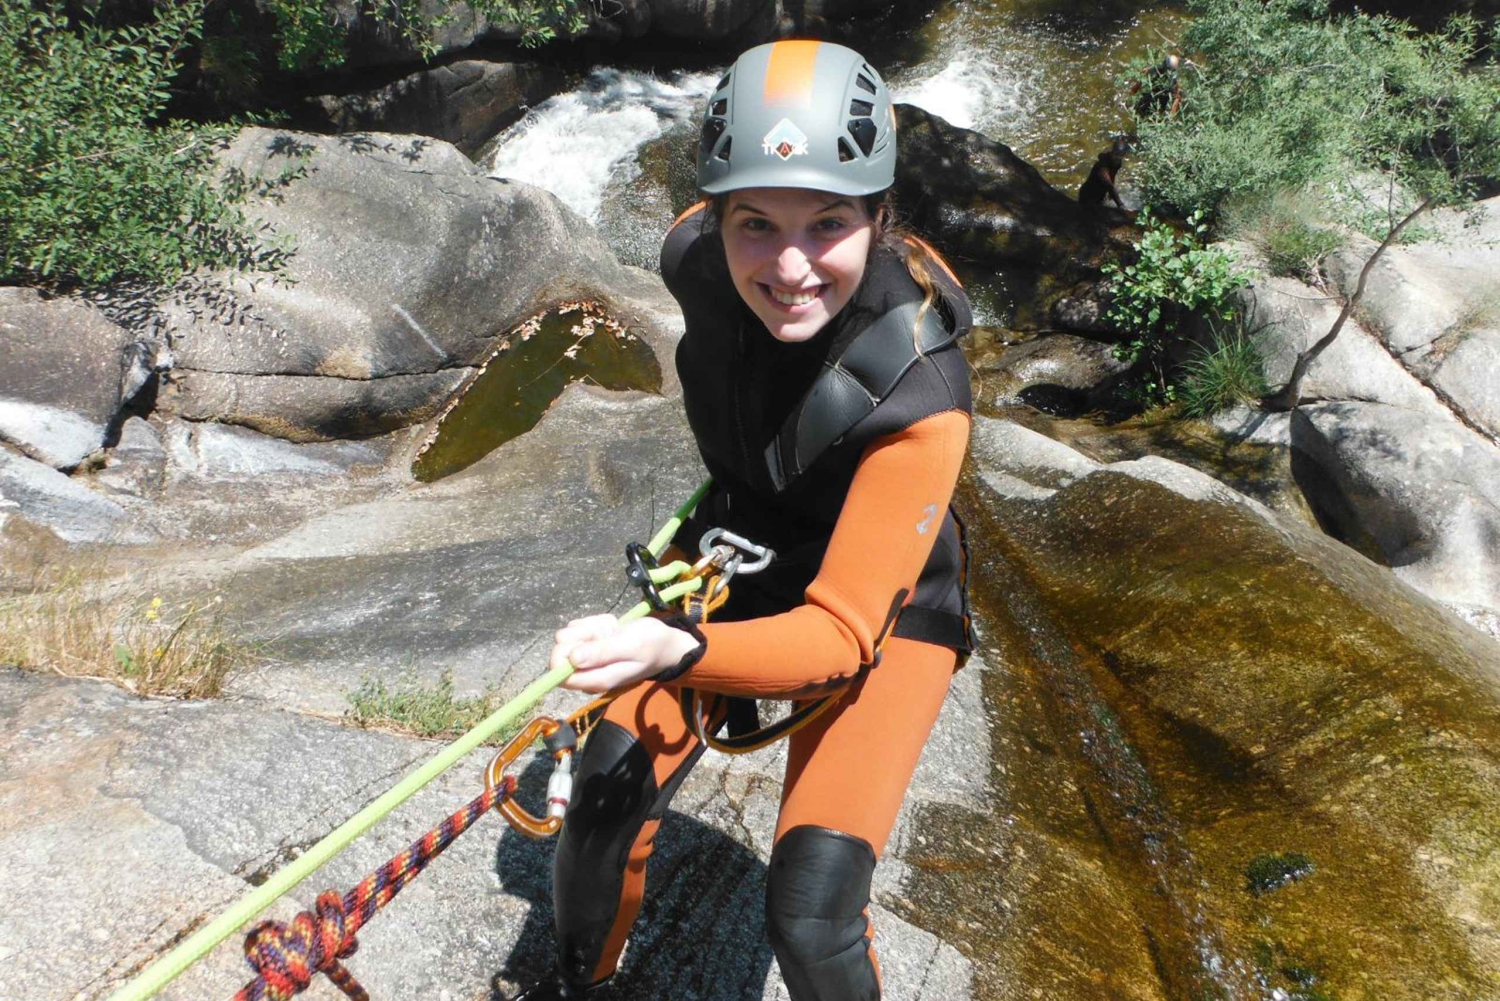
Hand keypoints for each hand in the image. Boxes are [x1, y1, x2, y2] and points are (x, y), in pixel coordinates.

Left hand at [550, 613, 700, 692]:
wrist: (666, 644)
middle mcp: (587, 671)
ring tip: (613, 630)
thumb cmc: (651, 646)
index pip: (558, 674)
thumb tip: (572, 660)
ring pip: (569, 635)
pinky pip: (578, 627)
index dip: (564, 654)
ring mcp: (588, 656)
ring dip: (590, 627)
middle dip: (581, 634)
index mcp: (595, 680)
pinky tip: (612, 627)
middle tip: (606, 633)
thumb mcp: (630, 647)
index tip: (585, 641)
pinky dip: (594, 623)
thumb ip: (602, 653)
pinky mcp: (591, 643)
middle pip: (560, 650)